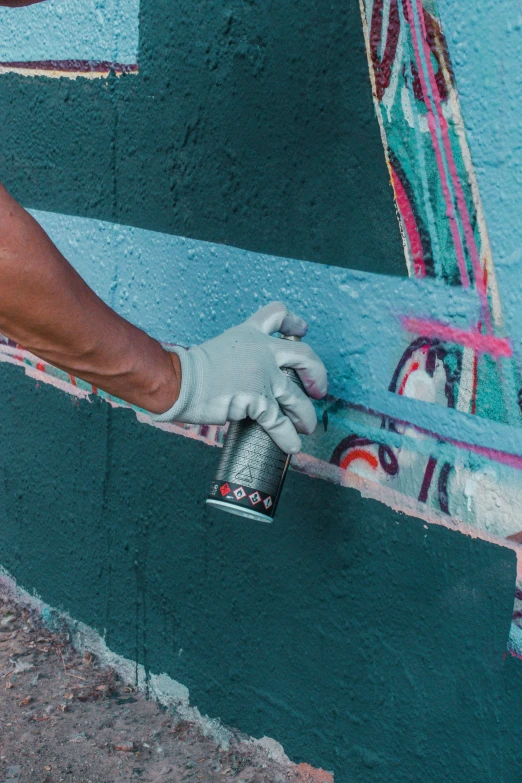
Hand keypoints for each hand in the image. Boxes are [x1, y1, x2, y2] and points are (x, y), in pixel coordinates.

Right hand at [151, 302, 327, 453]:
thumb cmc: (190, 369)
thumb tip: (250, 377)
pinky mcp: (258, 400)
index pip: (278, 315)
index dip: (294, 323)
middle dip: (317, 374)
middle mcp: (262, 351)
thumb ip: (241, 357)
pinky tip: (292, 445)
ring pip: (297, 396)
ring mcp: (262, 376)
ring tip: (307, 425)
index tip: (303, 330)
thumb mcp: (221, 349)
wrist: (178, 380)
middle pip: (304, 355)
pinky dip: (288, 436)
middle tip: (318, 389)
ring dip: (306, 414)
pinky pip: (279, 422)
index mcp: (250, 334)